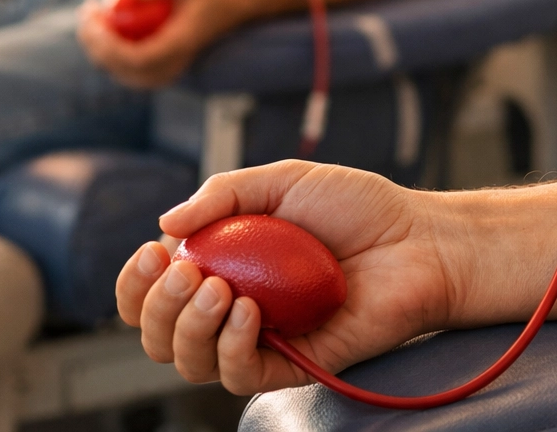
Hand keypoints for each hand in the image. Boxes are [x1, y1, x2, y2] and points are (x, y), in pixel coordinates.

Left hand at [77, 0, 244, 87]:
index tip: (94, 18)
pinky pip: (122, 65)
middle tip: (87, 10)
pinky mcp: (156, 69)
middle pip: (122, 69)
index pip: (137, 59)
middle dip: (95, 43)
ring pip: (118, 70)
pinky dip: (105, 47)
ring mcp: (164, 72)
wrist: (225, 6)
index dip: (109, 44)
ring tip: (91, 11)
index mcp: (181, 48)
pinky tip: (101, 20)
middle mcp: (172, 67)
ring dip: (96, 45)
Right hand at [116, 160, 454, 393]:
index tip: (151, 253)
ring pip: (190, 362)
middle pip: (159, 334)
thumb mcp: (286, 179)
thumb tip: (165, 223)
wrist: (420, 239)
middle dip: (156, 307)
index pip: (156, 291)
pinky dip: (232, 348)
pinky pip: (241, 377)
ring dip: (188, 328)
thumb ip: (223, 193)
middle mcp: (234, 307)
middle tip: (189, 272)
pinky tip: (249, 313)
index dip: (136, 282)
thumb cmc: (360, 208)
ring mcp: (263, 338)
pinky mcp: (294, 364)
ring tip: (221, 288)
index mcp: (223, 265)